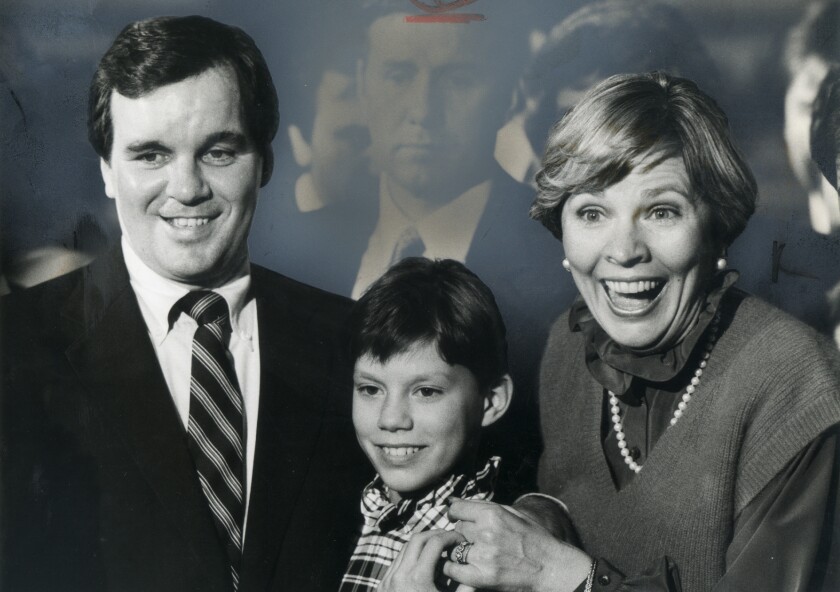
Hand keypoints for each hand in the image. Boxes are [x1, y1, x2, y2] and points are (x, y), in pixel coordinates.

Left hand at [379, 529, 464, 591]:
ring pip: (404, 549)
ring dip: (421, 545)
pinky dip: (410, 558)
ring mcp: (388, 579)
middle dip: (435, 534)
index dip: (450, 536)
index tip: (460, 539)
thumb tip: (477, 571)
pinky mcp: (382, 585)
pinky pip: (396, 563)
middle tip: (448, 539)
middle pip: (417, 539)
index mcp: (418, 578)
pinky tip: (422, 565)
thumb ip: (467, 589)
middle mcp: (400, 575)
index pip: (434, 543)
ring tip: (436, 551)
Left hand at [443, 499, 591, 591]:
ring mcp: (483, 556)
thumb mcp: (511, 513)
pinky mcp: (482, 577)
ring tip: (473, 554)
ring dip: (460, 550)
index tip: (457, 518)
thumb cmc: (533, 538)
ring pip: (454, 548)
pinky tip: (463, 568)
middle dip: (463, 533)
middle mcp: (486, 533)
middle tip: (475, 539)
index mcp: (492, 514)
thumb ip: (481, 506)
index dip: (455, 513)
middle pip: (457, 529)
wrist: (552, 568)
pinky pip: (452, 570)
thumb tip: (451, 501)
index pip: (457, 509)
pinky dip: (453, 569)